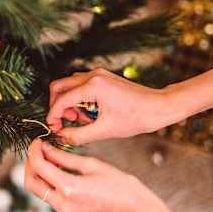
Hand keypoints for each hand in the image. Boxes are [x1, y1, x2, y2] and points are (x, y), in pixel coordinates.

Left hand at [24, 140, 212, 211]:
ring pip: (37, 190)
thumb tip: (45, 148)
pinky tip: (55, 168)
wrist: (135, 211)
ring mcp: (64, 211)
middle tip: (37, 148)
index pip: (39, 167)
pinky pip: (48, 195)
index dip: (34, 151)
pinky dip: (46, 181)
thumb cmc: (120, 185)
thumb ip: (65, 157)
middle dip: (29, 164)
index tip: (37, 140)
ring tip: (46, 156)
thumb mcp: (92, 165)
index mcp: (69, 189)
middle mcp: (62, 203)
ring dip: (36, 173)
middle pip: (31, 183)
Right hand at [47, 63, 212, 145]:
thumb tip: (60, 136)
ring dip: (69, 104)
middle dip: (57, 107)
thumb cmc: (136, 118)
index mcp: (93, 86)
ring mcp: (98, 75)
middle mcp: (93, 75)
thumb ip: (78, 135)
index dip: (53, 117)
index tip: (54, 130)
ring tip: (84, 120)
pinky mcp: (103, 78)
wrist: (160, 107)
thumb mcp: (104, 131)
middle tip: (68, 122)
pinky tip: (92, 114)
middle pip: (58, 87)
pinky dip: (79, 100)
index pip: (60, 100)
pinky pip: (81, 87)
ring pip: (69, 86)